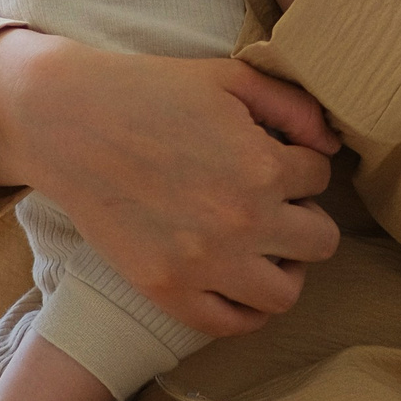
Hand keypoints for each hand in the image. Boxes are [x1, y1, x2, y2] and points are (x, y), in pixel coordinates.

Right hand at [0, 28, 343, 335]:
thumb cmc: (151, 91)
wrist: (70, 122)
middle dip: (304, 216)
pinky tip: (235, 278)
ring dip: (283, 267)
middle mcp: (242, 222)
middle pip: (321, 241)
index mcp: (262, 165)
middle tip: (275, 202)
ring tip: (260, 244)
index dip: (301, 163)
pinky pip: (232, 324)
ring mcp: (204, 265)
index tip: (275, 156)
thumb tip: (330, 146)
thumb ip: (293, 105)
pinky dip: (244, 307)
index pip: (321, 177)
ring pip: (286, 293)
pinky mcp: (167, 291)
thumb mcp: (230, 76)